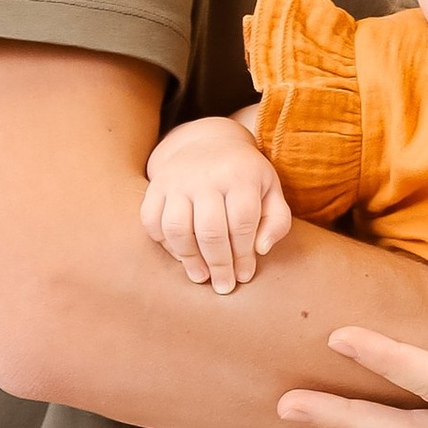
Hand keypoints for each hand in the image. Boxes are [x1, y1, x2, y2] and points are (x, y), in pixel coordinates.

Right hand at [139, 115, 290, 294]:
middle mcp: (206, 175)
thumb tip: (261, 249)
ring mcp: (177, 180)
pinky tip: (181, 255)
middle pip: (210, 230)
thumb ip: (276, 221)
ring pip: (177, 228)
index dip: (244, 255)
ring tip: (201, 277)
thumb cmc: (246, 176)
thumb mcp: (270, 190)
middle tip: (224, 286)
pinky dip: (164, 243)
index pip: (242, 223)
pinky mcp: (156, 185)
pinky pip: (151, 221)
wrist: (209, 142)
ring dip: (189, 259)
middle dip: (219, 264)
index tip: (245, 275)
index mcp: (240, 175)